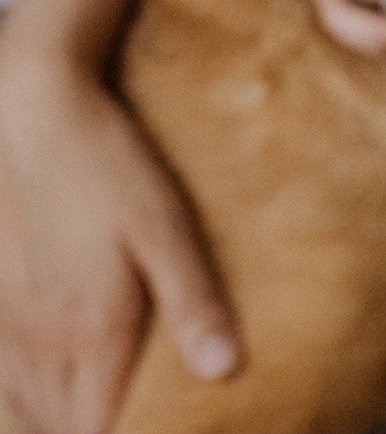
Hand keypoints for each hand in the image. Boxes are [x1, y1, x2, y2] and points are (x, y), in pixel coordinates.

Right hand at [0, 52, 237, 430]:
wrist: (35, 121)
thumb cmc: (110, 172)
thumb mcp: (168, 230)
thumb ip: (195, 303)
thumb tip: (226, 372)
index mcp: (91, 335)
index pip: (100, 433)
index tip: (170, 432)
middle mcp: (40, 344)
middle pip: (64, 432)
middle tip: (148, 423)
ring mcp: (7, 329)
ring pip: (27, 412)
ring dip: (67, 427)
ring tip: (105, 420)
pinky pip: (5, 383)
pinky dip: (31, 404)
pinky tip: (58, 393)